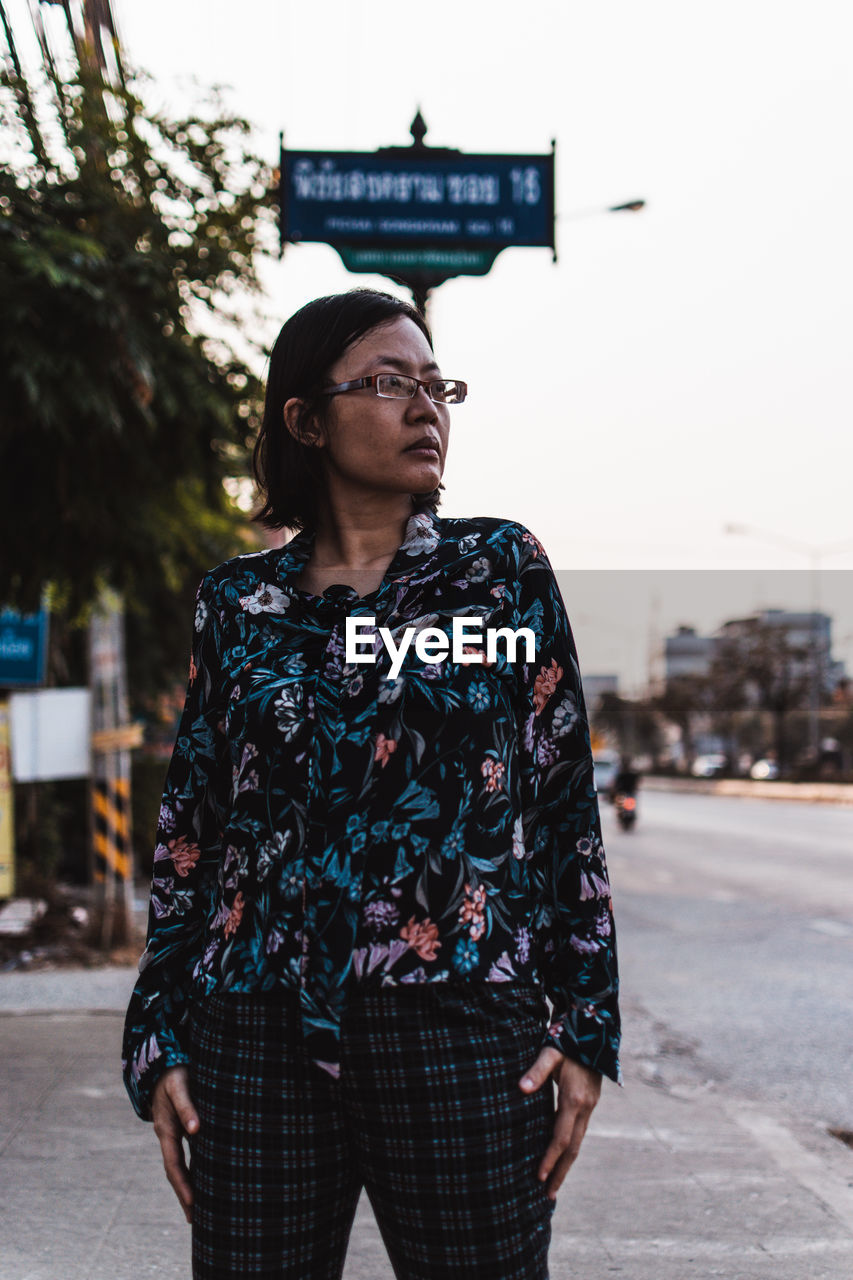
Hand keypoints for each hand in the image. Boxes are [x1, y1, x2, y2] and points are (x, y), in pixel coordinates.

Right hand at [151, 1066, 199, 1222]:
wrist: (166, 1065)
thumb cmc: (175, 1074)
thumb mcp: (179, 1086)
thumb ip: (186, 1105)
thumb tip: (195, 1128)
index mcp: (166, 1130)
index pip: (174, 1163)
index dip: (183, 1183)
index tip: (193, 1201)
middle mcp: (169, 1136)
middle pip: (175, 1172)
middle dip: (185, 1195)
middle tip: (196, 1220)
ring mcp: (175, 1135)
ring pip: (182, 1166)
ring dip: (190, 1186)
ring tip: (202, 1211)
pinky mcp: (184, 1131)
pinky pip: (189, 1155)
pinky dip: (195, 1170)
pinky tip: (208, 1181)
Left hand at [519, 1048, 601, 1199]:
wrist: (594, 1032)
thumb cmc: (567, 1041)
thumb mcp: (550, 1053)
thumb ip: (536, 1071)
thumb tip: (521, 1088)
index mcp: (574, 1099)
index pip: (561, 1137)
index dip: (550, 1158)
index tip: (539, 1176)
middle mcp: (585, 1108)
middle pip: (573, 1148)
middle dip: (560, 1172)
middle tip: (548, 1196)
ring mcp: (590, 1107)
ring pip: (578, 1142)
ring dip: (566, 1164)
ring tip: (554, 1184)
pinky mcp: (590, 1104)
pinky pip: (579, 1132)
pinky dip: (571, 1149)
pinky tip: (563, 1156)